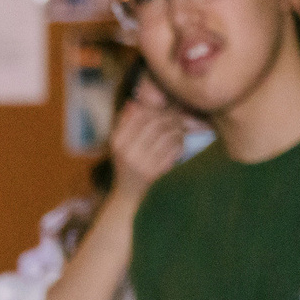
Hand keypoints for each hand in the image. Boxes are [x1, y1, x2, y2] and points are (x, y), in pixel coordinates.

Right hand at [108, 79, 187, 198]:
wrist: (127, 195)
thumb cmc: (125, 165)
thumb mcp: (119, 145)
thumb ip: (124, 123)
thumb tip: (133, 103)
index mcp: (118, 142)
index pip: (141, 115)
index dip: (156, 108)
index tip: (165, 108)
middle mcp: (128, 152)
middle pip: (156, 123)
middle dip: (171, 116)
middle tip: (179, 116)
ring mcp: (141, 163)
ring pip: (168, 135)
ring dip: (178, 129)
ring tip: (181, 128)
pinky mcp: (155, 173)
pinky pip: (174, 150)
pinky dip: (180, 143)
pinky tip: (180, 142)